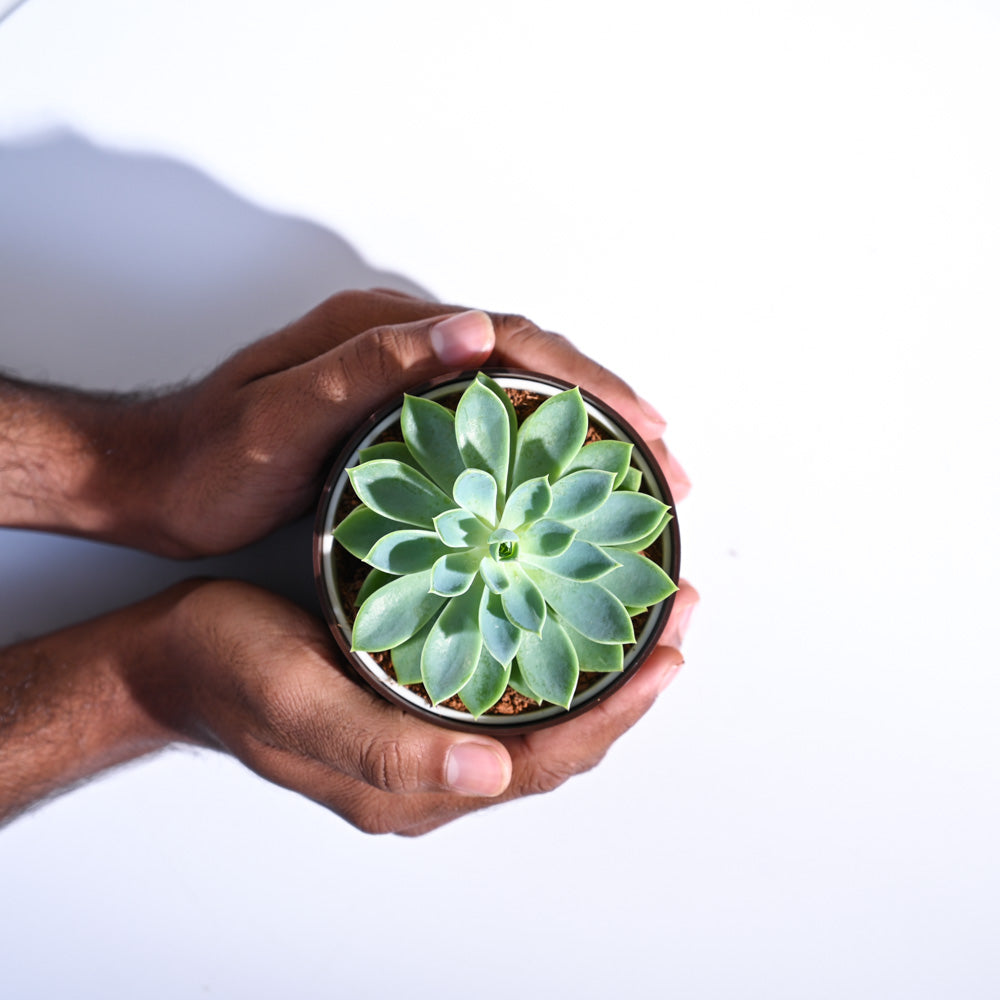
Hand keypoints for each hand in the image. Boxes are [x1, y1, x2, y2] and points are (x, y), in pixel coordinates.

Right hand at [124, 577, 697, 834]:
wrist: (173, 659)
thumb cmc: (227, 675)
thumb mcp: (298, 705)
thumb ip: (387, 748)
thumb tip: (491, 773)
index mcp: (414, 785)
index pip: (548, 761)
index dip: (618, 714)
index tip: (670, 653)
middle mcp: (431, 765)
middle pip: (558, 737)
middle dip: (627, 683)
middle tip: (675, 616)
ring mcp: (421, 728)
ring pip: (535, 708)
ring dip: (594, 663)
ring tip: (638, 609)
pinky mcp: (408, 693)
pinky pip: (499, 682)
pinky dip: (544, 647)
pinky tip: (559, 606)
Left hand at [138, 289, 689, 555]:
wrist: (152, 481)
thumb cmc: (209, 459)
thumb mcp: (281, 414)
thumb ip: (369, 366)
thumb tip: (473, 328)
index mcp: (384, 331)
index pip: (513, 341)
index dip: (588, 384)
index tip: (646, 429)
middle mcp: (401, 348)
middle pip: (530, 365)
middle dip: (608, 409)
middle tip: (667, 465)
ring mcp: (400, 385)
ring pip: (515, 398)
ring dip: (582, 433)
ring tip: (637, 479)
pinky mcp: (393, 424)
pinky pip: (485, 430)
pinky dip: (535, 454)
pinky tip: (560, 491)